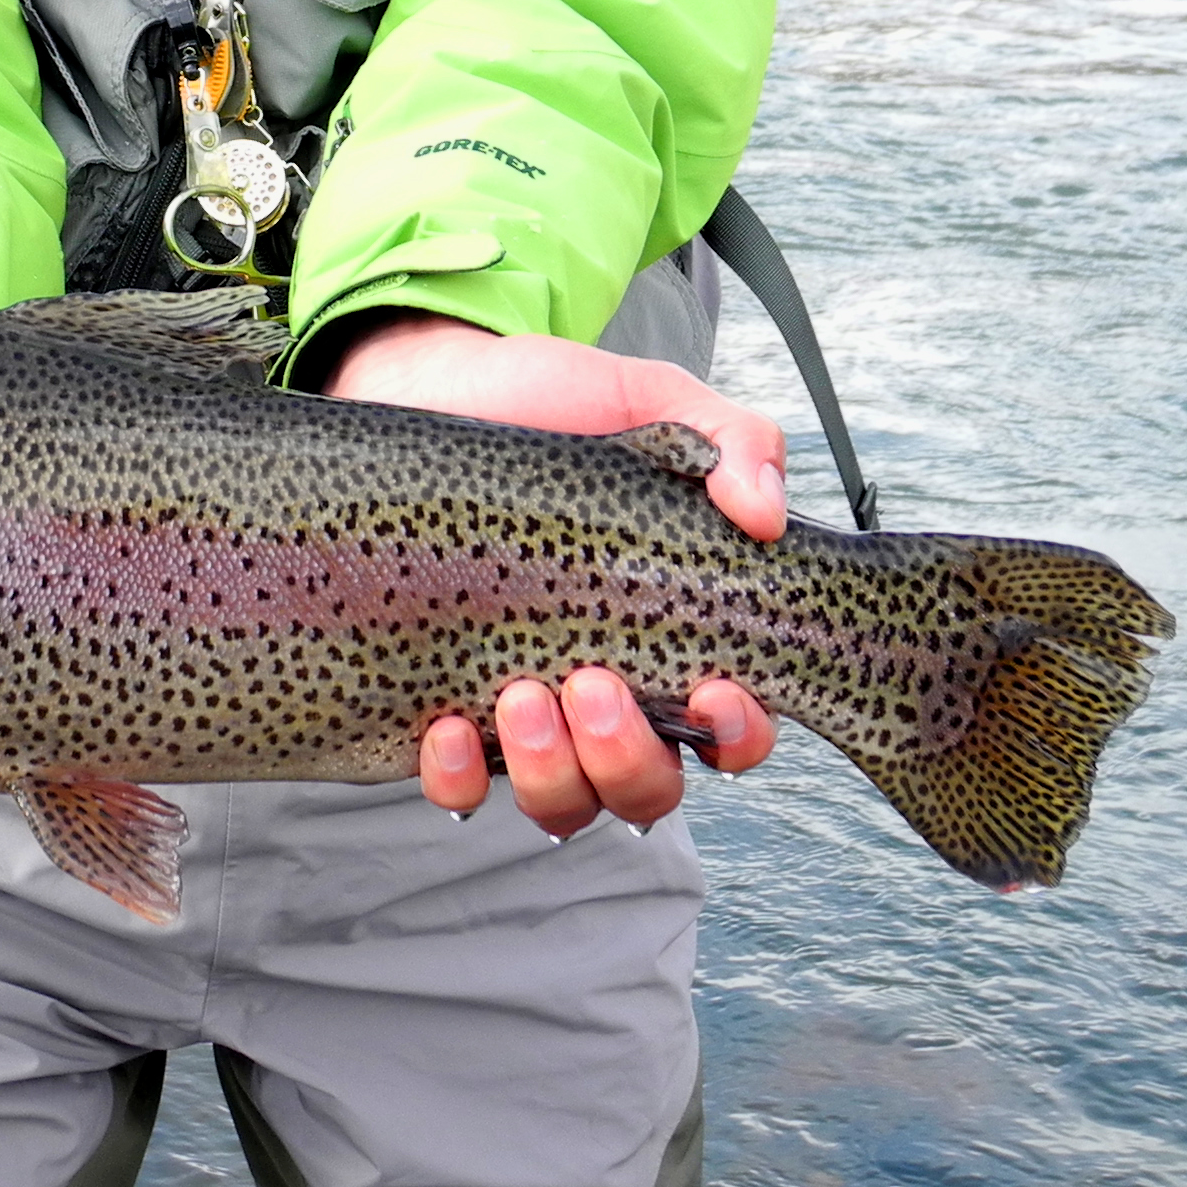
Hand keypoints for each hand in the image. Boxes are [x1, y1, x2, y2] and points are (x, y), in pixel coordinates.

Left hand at [325, 313, 783, 837]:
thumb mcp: (649, 401)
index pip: (730, 726)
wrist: (422, 384)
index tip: (714, 690)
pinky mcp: (445, 708)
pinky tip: (447, 725)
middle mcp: (607, 691)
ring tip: (520, 695)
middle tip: (592, 683)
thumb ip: (733, 440)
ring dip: (552, 772)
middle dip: (630, 759)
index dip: (737, 733)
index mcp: (671, 632)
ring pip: (564, 802)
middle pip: (648, 788)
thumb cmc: (547, 401)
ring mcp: (525, 710)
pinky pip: (460, 787)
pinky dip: (459, 778)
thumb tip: (765, 515)